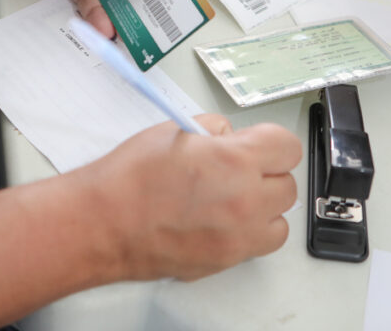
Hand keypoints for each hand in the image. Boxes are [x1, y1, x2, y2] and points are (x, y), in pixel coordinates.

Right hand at [78, 115, 300, 281]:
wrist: (103, 223)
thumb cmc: (129, 179)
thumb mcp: (174, 130)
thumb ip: (213, 130)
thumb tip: (230, 136)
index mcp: (235, 161)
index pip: (287, 146)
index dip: (270, 141)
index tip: (256, 143)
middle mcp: (245, 201)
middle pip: (287, 184)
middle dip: (267, 172)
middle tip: (238, 168)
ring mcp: (238, 236)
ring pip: (280, 219)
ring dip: (264, 206)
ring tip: (232, 197)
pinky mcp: (226, 260)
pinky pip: (258, 244)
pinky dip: (249, 232)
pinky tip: (222, 220)